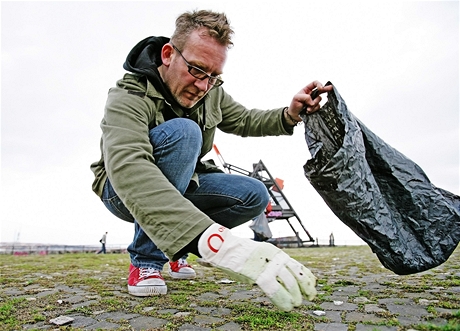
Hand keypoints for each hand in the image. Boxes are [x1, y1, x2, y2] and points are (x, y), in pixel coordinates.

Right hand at [198, 224, 316, 310]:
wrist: (224, 248)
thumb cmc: (240, 255)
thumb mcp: (261, 257)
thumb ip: (271, 265)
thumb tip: (280, 278)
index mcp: (276, 253)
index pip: (297, 265)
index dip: (307, 277)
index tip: (313, 285)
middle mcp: (275, 258)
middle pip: (296, 274)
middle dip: (306, 288)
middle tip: (310, 297)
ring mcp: (267, 265)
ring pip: (289, 282)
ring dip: (295, 295)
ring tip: (296, 303)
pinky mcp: (258, 273)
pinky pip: (275, 289)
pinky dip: (282, 300)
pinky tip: (286, 306)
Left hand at [285, 81, 332, 122]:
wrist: (294, 116)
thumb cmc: (293, 105)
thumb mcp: (296, 98)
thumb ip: (305, 97)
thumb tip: (312, 101)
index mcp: (306, 90)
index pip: (314, 83)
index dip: (318, 84)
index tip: (320, 88)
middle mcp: (311, 94)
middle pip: (321, 90)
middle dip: (326, 89)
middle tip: (331, 88)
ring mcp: (314, 101)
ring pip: (319, 100)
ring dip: (313, 104)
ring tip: (307, 109)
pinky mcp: (315, 107)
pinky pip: (318, 107)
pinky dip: (313, 109)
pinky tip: (308, 111)